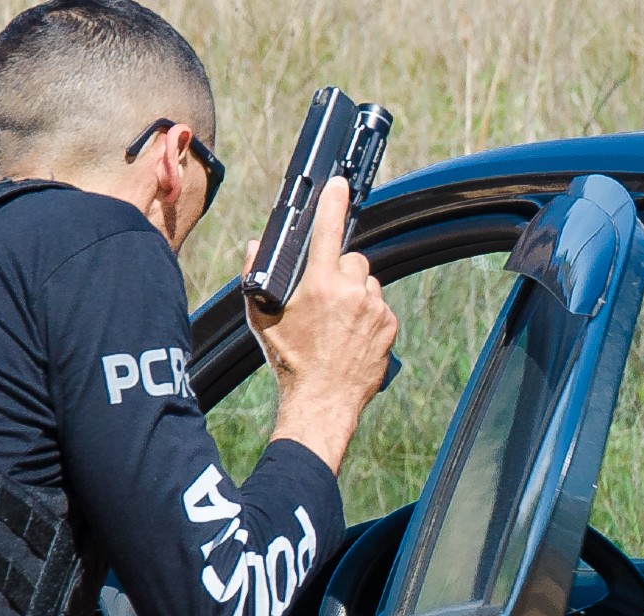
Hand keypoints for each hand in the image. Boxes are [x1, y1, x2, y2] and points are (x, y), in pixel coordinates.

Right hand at [246, 176, 398, 474]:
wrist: (322, 402)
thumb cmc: (290, 363)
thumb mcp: (262, 319)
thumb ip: (255, 277)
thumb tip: (254, 246)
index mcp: (319, 284)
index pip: (328, 230)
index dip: (333, 203)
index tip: (338, 185)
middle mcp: (351, 292)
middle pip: (353, 258)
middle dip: (340, 270)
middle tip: (325, 297)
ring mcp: (374, 309)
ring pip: (368, 282)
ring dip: (356, 293)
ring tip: (339, 322)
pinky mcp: (389, 325)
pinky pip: (380, 306)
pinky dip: (369, 315)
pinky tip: (352, 335)